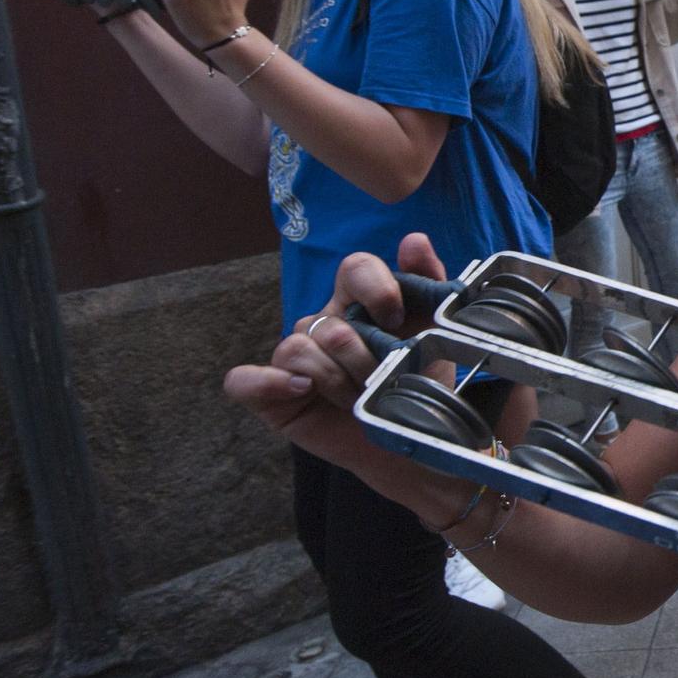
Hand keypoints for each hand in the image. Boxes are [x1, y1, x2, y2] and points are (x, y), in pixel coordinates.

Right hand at [224, 233, 449, 451]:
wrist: (409, 439)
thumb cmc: (418, 382)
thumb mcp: (434, 333)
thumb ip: (428, 284)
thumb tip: (414, 239)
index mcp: (359, 302)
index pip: (356, 268)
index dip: (376, 288)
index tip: (397, 320)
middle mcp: (323, 324)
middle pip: (329, 321)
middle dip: (362, 357)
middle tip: (383, 378)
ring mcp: (294, 359)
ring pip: (297, 346)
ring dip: (335, 378)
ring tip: (357, 398)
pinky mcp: (272, 394)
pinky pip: (244, 380)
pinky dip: (268, 382)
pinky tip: (301, 388)